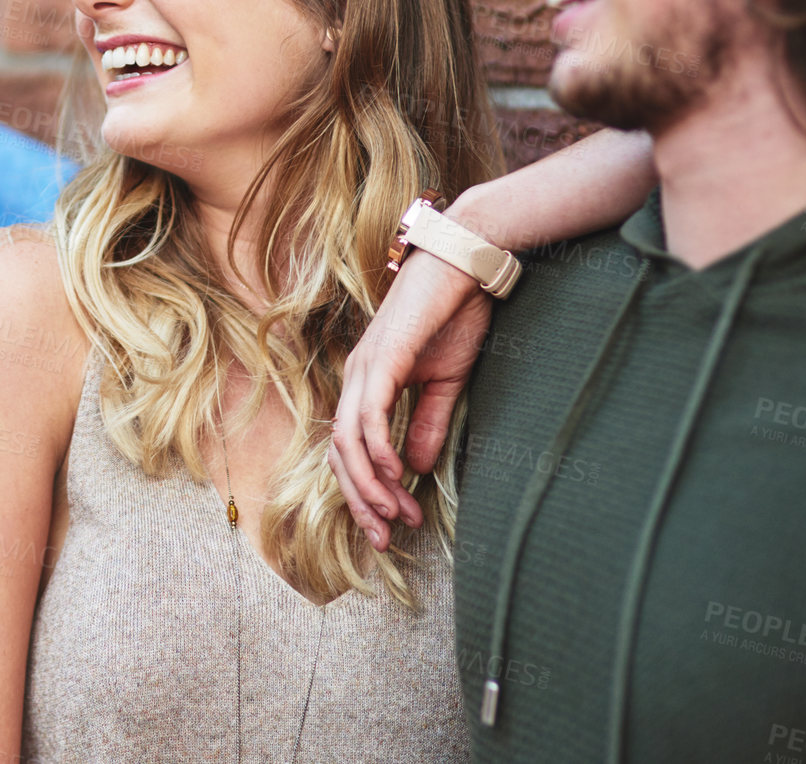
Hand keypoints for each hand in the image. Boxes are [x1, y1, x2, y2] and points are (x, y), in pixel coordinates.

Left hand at [329, 250, 491, 549]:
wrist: (466, 267)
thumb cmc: (456, 316)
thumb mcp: (445, 384)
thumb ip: (426, 424)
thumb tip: (412, 470)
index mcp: (366, 382)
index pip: (350, 448)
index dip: (364, 491)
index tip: (390, 526)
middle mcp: (355, 376)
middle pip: (339, 452)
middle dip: (360, 500)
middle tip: (384, 538)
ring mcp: (364, 366)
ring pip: (348, 440)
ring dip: (369, 484)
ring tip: (392, 515)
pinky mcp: (382, 359)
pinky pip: (369, 414)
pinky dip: (377, 449)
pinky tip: (394, 476)